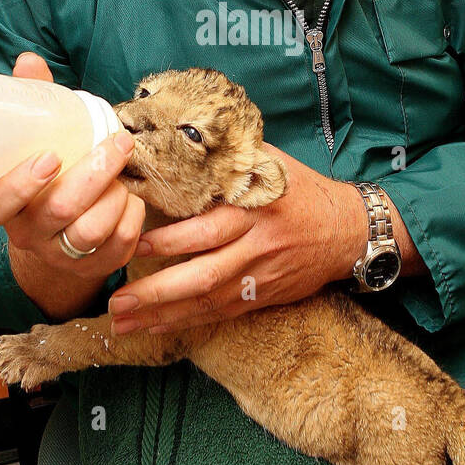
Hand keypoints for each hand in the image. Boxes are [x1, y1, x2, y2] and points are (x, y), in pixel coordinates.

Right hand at [0, 51, 145, 283]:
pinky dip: (133, 216)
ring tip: (122, 169)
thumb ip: (32, 103)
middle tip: (117, 144)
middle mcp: (27, 234)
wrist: (54, 239)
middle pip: (59, 211)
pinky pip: (120, 245)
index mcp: (1, 205)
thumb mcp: (30, 143)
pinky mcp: (94, 267)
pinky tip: (131, 197)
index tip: (50, 157)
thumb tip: (29, 60)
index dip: (21, 184)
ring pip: (91, 231)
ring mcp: (60, 255)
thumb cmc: (44, 177)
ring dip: (115, 194)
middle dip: (94, 174)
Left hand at [107, 142, 370, 334]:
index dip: (170, 240)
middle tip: (118, 300)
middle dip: (157, 290)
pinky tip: (157, 327)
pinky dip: (187, 322)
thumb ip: (228, 158)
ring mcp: (260, 277)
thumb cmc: (301, 190)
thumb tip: (179, 137)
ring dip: (164, 314)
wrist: (347, 229)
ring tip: (124, 322)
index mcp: (254, 210)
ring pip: (208, 301)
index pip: (207, 229)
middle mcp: (256, 247)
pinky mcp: (262, 296)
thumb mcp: (269, 163)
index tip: (134, 242)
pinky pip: (221, 313)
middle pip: (203, 275)